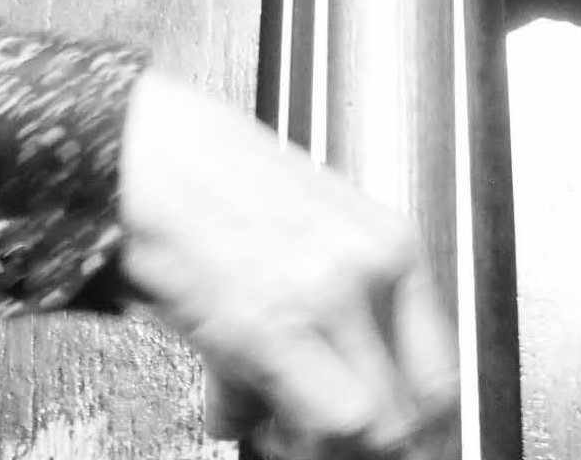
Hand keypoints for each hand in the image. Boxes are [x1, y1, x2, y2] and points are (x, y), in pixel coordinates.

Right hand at [119, 70, 457, 456]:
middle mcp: (370, 268)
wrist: (141, 149)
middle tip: (328, 440)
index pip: (439, 371)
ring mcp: (326, 297)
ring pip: (370, 426)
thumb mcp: (296, 222)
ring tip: (276, 422)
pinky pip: (317, 422)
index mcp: (387, 240)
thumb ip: (325, 300)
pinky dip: (281, 436)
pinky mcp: (272, 327)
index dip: (411, 420)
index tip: (389, 438)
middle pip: (411, 408)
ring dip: (319, 440)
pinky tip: (240, 409)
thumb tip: (324, 376)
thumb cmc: (207, 169)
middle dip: (369, 440)